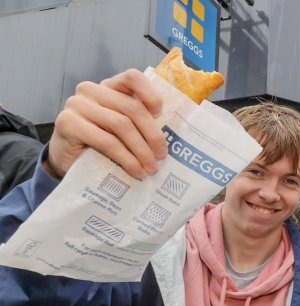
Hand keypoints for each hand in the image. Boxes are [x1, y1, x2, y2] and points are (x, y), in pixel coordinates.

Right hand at [47, 69, 165, 179]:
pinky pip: (106, 141)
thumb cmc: (99, 143)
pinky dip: (126, 158)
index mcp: (108, 86)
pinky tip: (135, 170)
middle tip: (161, 156)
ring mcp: (77, 104)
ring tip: (151, 168)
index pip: (133, 78)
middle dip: (152, 135)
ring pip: (121, 125)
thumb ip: (137, 120)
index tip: (161, 116)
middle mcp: (91, 90)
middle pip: (132, 108)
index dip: (151, 96)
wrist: (67, 160)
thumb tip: (169, 133)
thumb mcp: (121, 128)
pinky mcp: (67, 123)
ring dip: (141, 150)